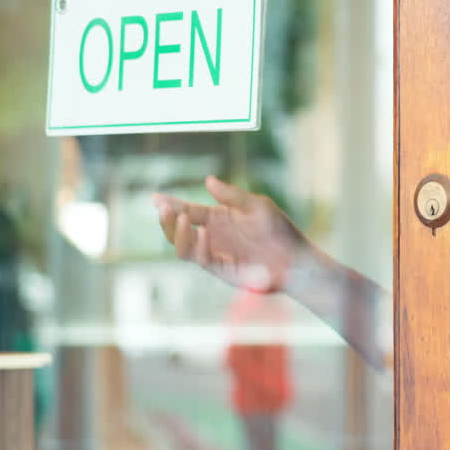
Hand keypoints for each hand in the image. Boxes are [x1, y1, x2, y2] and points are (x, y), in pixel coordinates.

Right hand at [152, 176, 306, 292]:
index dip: (170, 204)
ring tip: (180, 218)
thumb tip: (208, 180)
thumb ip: (232, 196)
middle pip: (178, 229)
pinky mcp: (221, 269)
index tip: (155, 198)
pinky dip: (200, 245)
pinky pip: (202, 259)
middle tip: (162, 208)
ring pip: (182, 246)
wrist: (294, 259)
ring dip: (176, 233)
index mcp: (218, 218)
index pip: (188, 210)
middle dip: (167, 219)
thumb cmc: (279, 230)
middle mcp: (212, 235)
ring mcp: (215, 253)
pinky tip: (204, 232)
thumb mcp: (257, 206)